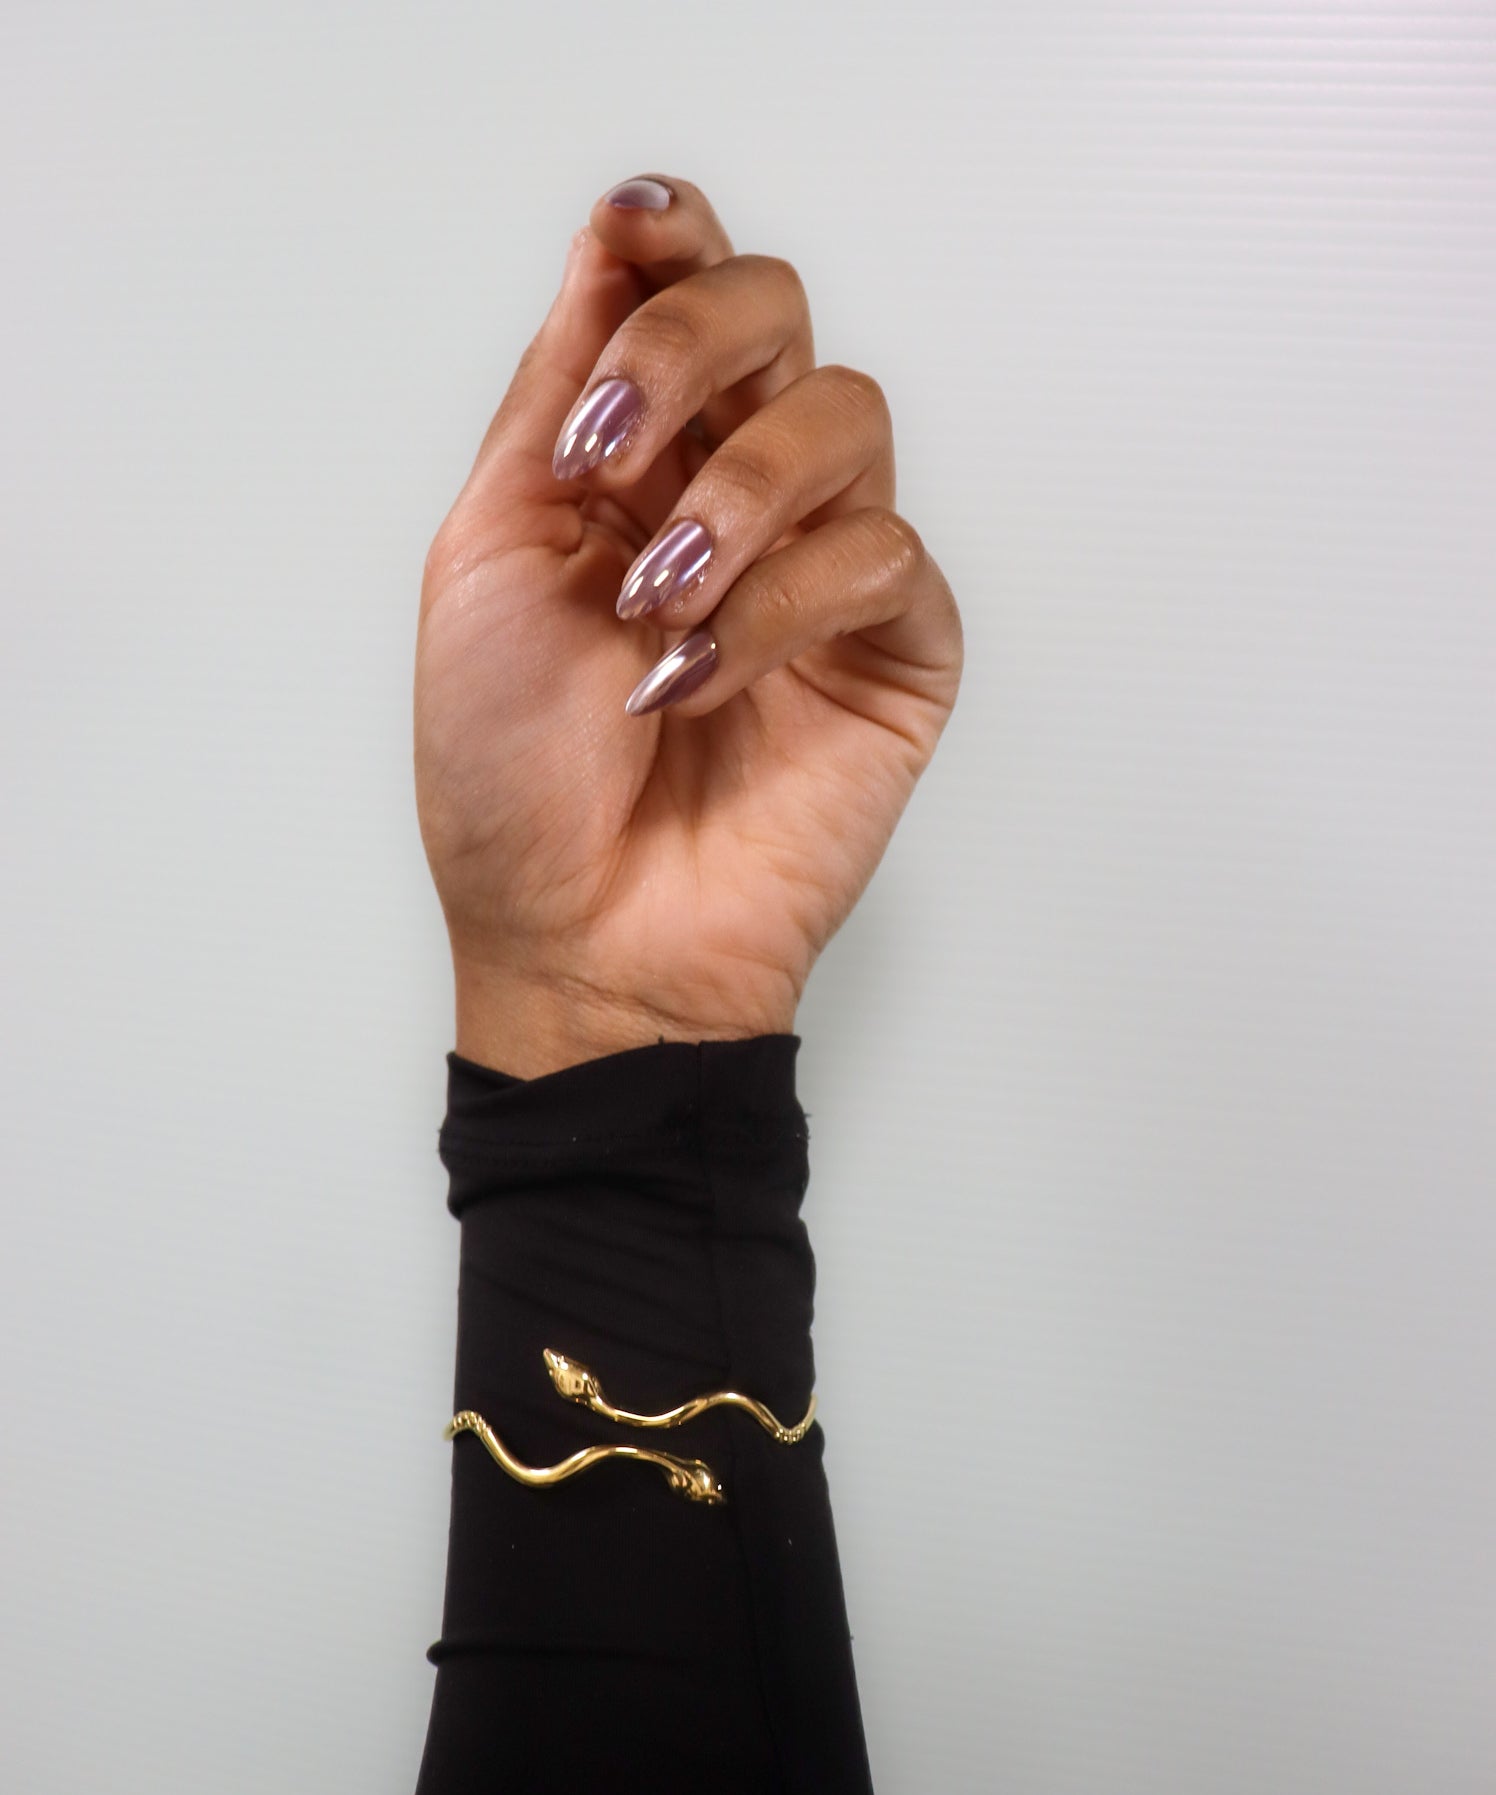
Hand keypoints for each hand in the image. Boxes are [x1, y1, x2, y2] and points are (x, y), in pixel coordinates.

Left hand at [415, 176, 962, 1076]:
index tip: (631, 232)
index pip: (682, 301)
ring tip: (656, 606)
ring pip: (846, 418)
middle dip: (691, 353)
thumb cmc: (513, 781)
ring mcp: (820, 573)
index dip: (672, 243)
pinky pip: (880, 557)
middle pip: (777, 318)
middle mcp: (734, 498)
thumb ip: (556, 404)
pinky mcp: (894, 652)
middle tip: (614, 454)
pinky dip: (780, 606)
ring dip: (736, 498)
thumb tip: (606, 256)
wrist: (577, 938)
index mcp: (635, 468)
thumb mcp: (489, 563)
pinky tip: (704, 677)